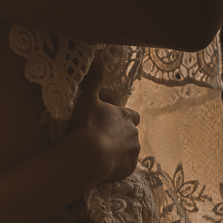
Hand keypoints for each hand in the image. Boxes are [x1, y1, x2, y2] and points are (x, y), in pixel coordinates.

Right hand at [69, 60, 141, 182]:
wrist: (89, 155)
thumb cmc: (88, 125)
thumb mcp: (88, 99)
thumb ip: (94, 78)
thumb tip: (98, 55)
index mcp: (126, 116)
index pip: (132, 116)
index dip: (124, 118)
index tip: (112, 122)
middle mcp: (134, 132)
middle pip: (131, 133)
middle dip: (120, 135)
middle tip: (101, 138)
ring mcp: (134, 151)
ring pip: (129, 149)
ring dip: (119, 150)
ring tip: (101, 153)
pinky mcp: (131, 167)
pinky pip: (126, 165)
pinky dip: (117, 165)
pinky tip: (104, 165)